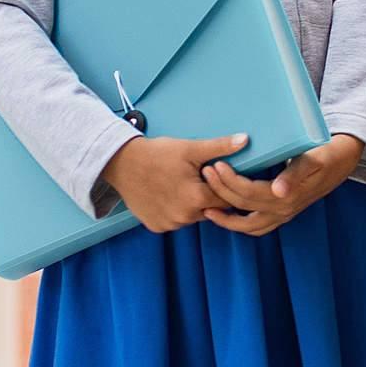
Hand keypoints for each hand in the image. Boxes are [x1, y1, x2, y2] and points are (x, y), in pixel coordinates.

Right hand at [104, 131, 250, 232]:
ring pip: (192, 216)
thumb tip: (245, 139)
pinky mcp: (156, 226)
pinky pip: (174, 221)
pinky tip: (167, 195)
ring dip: (191, 205)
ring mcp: (169, 224)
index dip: (221, 186)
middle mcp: (184, 217)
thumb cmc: (157, 154)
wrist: (120, 163)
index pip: (225, 199)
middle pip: (210, 209)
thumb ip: (220, 147)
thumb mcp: (190, 149)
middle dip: (206, 196)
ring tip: (179, 185)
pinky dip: (175, 211)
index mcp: (196, 199)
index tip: (210, 175)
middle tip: (192, 178)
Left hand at [201, 134, 363, 236]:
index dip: (229, 181)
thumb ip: (295, 174)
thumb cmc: (327, 154)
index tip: (215, 164)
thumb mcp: (314, 159)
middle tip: (204, 173)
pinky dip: (238, 223)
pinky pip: (256, 226)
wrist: (342, 160)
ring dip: (226, 218)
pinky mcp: (282, 214)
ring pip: (247, 225)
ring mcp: (283, 215)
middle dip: (220, 191)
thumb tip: (278, 191)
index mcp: (289, 197)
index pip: (249, 193)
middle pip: (243, 206)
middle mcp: (284, 211)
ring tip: (206, 207)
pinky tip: (225, 213)